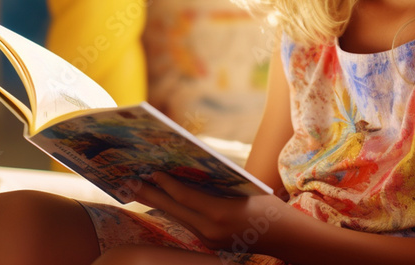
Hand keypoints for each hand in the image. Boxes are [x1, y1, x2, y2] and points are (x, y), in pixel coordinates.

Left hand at [133, 172, 294, 253]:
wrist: (287, 238)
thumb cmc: (270, 207)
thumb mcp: (245, 189)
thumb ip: (216, 184)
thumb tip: (189, 171)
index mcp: (221, 214)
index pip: (186, 197)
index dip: (167, 183)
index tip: (151, 171)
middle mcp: (211, 230)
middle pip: (174, 209)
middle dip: (149, 194)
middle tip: (128, 181)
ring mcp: (209, 240)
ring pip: (177, 217)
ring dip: (156, 202)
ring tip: (136, 189)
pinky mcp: (210, 244)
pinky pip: (187, 223)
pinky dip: (173, 209)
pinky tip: (161, 199)